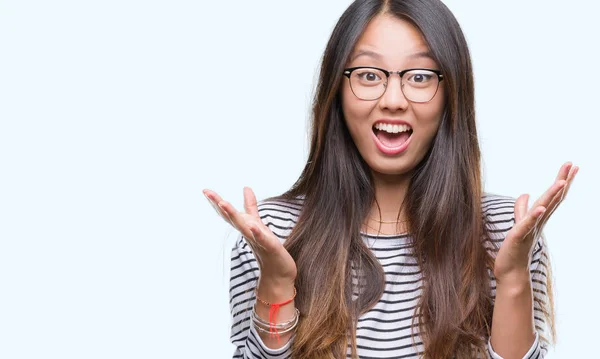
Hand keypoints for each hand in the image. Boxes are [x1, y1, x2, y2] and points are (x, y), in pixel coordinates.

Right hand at [203, 187, 296, 283]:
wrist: (277, 274)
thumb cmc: (267, 248)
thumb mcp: (258, 223)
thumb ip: (251, 207)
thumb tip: (246, 188)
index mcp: (245, 227)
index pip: (229, 214)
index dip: (217, 202)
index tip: (205, 190)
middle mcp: (248, 234)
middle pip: (232, 218)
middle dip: (220, 205)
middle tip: (207, 192)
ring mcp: (258, 241)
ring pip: (243, 227)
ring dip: (233, 215)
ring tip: (223, 203)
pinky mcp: (271, 248)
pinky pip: (262, 240)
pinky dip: (257, 233)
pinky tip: (252, 225)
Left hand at [493, 162, 578, 282]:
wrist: (510, 271)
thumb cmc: (515, 248)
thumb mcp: (518, 223)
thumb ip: (522, 209)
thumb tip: (526, 194)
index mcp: (539, 218)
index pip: (553, 197)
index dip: (562, 181)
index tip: (572, 166)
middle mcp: (538, 222)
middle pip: (553, 199)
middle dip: (562, 181)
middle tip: (573, 165)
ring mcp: (530, 229)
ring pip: (543, 209)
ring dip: (552, 196)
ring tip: (561, 182)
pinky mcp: (518, 237)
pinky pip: (527, 224)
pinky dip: (534, 215)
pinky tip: (540, 207)